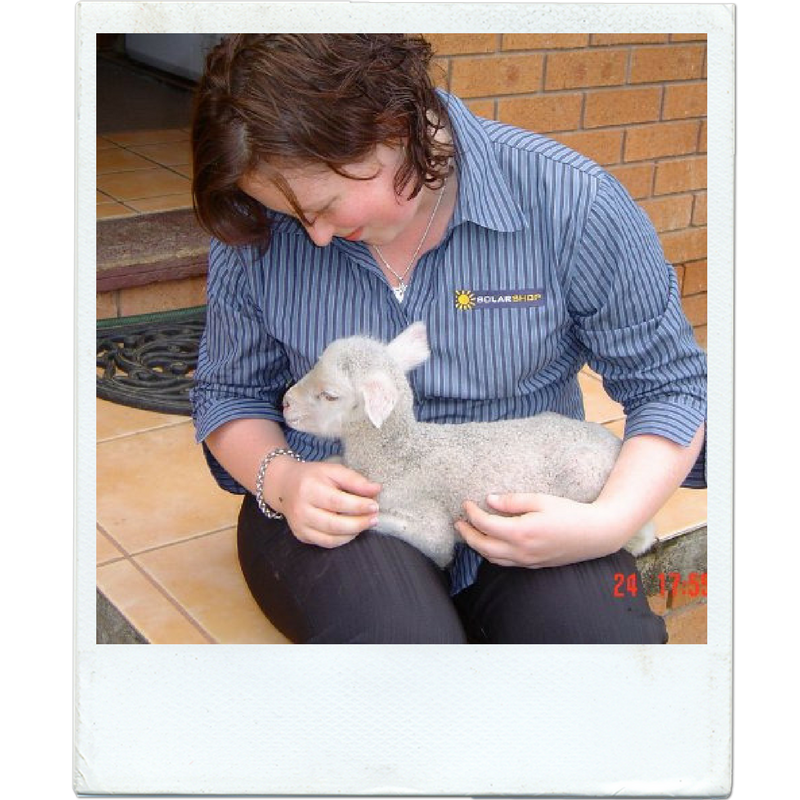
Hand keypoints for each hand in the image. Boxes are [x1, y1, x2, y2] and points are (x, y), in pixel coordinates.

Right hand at [268, 458, 381, 548]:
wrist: (285, 486)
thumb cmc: (313, 477)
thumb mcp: (332, 470)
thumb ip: (355, 480)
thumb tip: (376, 489)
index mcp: (308, 488)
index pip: (337, 502)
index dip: (358, 506)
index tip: (375, 506)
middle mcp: (301, 509)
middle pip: (334, 524)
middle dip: (359, 523)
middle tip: (375, 518)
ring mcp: (299, 525)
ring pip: (330, 538)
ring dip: (353, 533)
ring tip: (366, 523)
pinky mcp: (301, 536)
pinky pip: (326, 543)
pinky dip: (343, 539)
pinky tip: (352, 530)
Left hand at [455, 492, 630, 568]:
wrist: (596, 534)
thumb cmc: (570, 513)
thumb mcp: (540, 500)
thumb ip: (512, 501)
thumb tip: (489, 500)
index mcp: (521, 532)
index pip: (485, 525)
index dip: (472, 514)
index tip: (466, 504)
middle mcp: (521, 551)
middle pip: (483, 547)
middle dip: (467, 535)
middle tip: (458, 522)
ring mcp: (528, 561)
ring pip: (493, 559)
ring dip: (478, 547)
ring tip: (470, 533)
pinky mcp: (535, 565)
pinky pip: (506, 563)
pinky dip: (493, 555)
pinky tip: (491, 544)